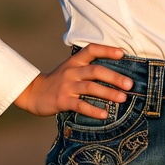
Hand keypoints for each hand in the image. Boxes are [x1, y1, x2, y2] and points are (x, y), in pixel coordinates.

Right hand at [13, 44, 132, 118]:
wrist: (34, 93)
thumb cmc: (59, 82)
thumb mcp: (71, 69)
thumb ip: (88, 68)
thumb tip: (116, 74)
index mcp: (75, 61)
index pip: (91, 50)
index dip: (107, 50)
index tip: (123, 54)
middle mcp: (72, 71)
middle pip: (95, 70)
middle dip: (114, 77)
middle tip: (130, 84)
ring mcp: (67, 86)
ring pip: (90, 87)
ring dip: (108, 93)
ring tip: (123, 99)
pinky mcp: (62, 100)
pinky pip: (80, 105)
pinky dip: (93, 110)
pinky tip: (104, 114)